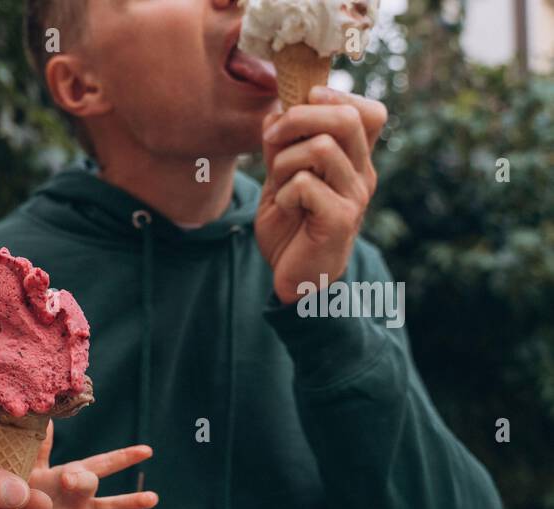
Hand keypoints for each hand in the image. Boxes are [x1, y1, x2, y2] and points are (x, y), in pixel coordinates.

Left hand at [26, 420, 156, 508]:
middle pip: (100, 476)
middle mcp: (82, 491)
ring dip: (132, 502)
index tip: (132, 449)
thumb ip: (39, 448)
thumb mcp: (31, 470)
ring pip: (112, 506)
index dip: (117, 453)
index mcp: (72, 473)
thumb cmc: (27, 493)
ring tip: (153, 498)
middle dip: (121, 461)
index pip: (97, 460)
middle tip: (142, 451)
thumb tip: (44, 418)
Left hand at [255, 87, 387, 303]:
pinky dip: (284, 192)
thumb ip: (281, 147)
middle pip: (347, 118)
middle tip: (273, 137)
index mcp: (354, 160)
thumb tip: (274, 114)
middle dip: (300, 117)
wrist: (296, 278)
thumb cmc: (291, 226)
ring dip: (285, 160)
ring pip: (322, 148)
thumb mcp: (281, 179)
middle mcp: (362, 174)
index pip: (369, 111)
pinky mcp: (340, 219)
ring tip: (278, 184)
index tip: (302, 103)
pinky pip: (306, 184)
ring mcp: (355, 196)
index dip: (337, 96)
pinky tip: (286, 208)